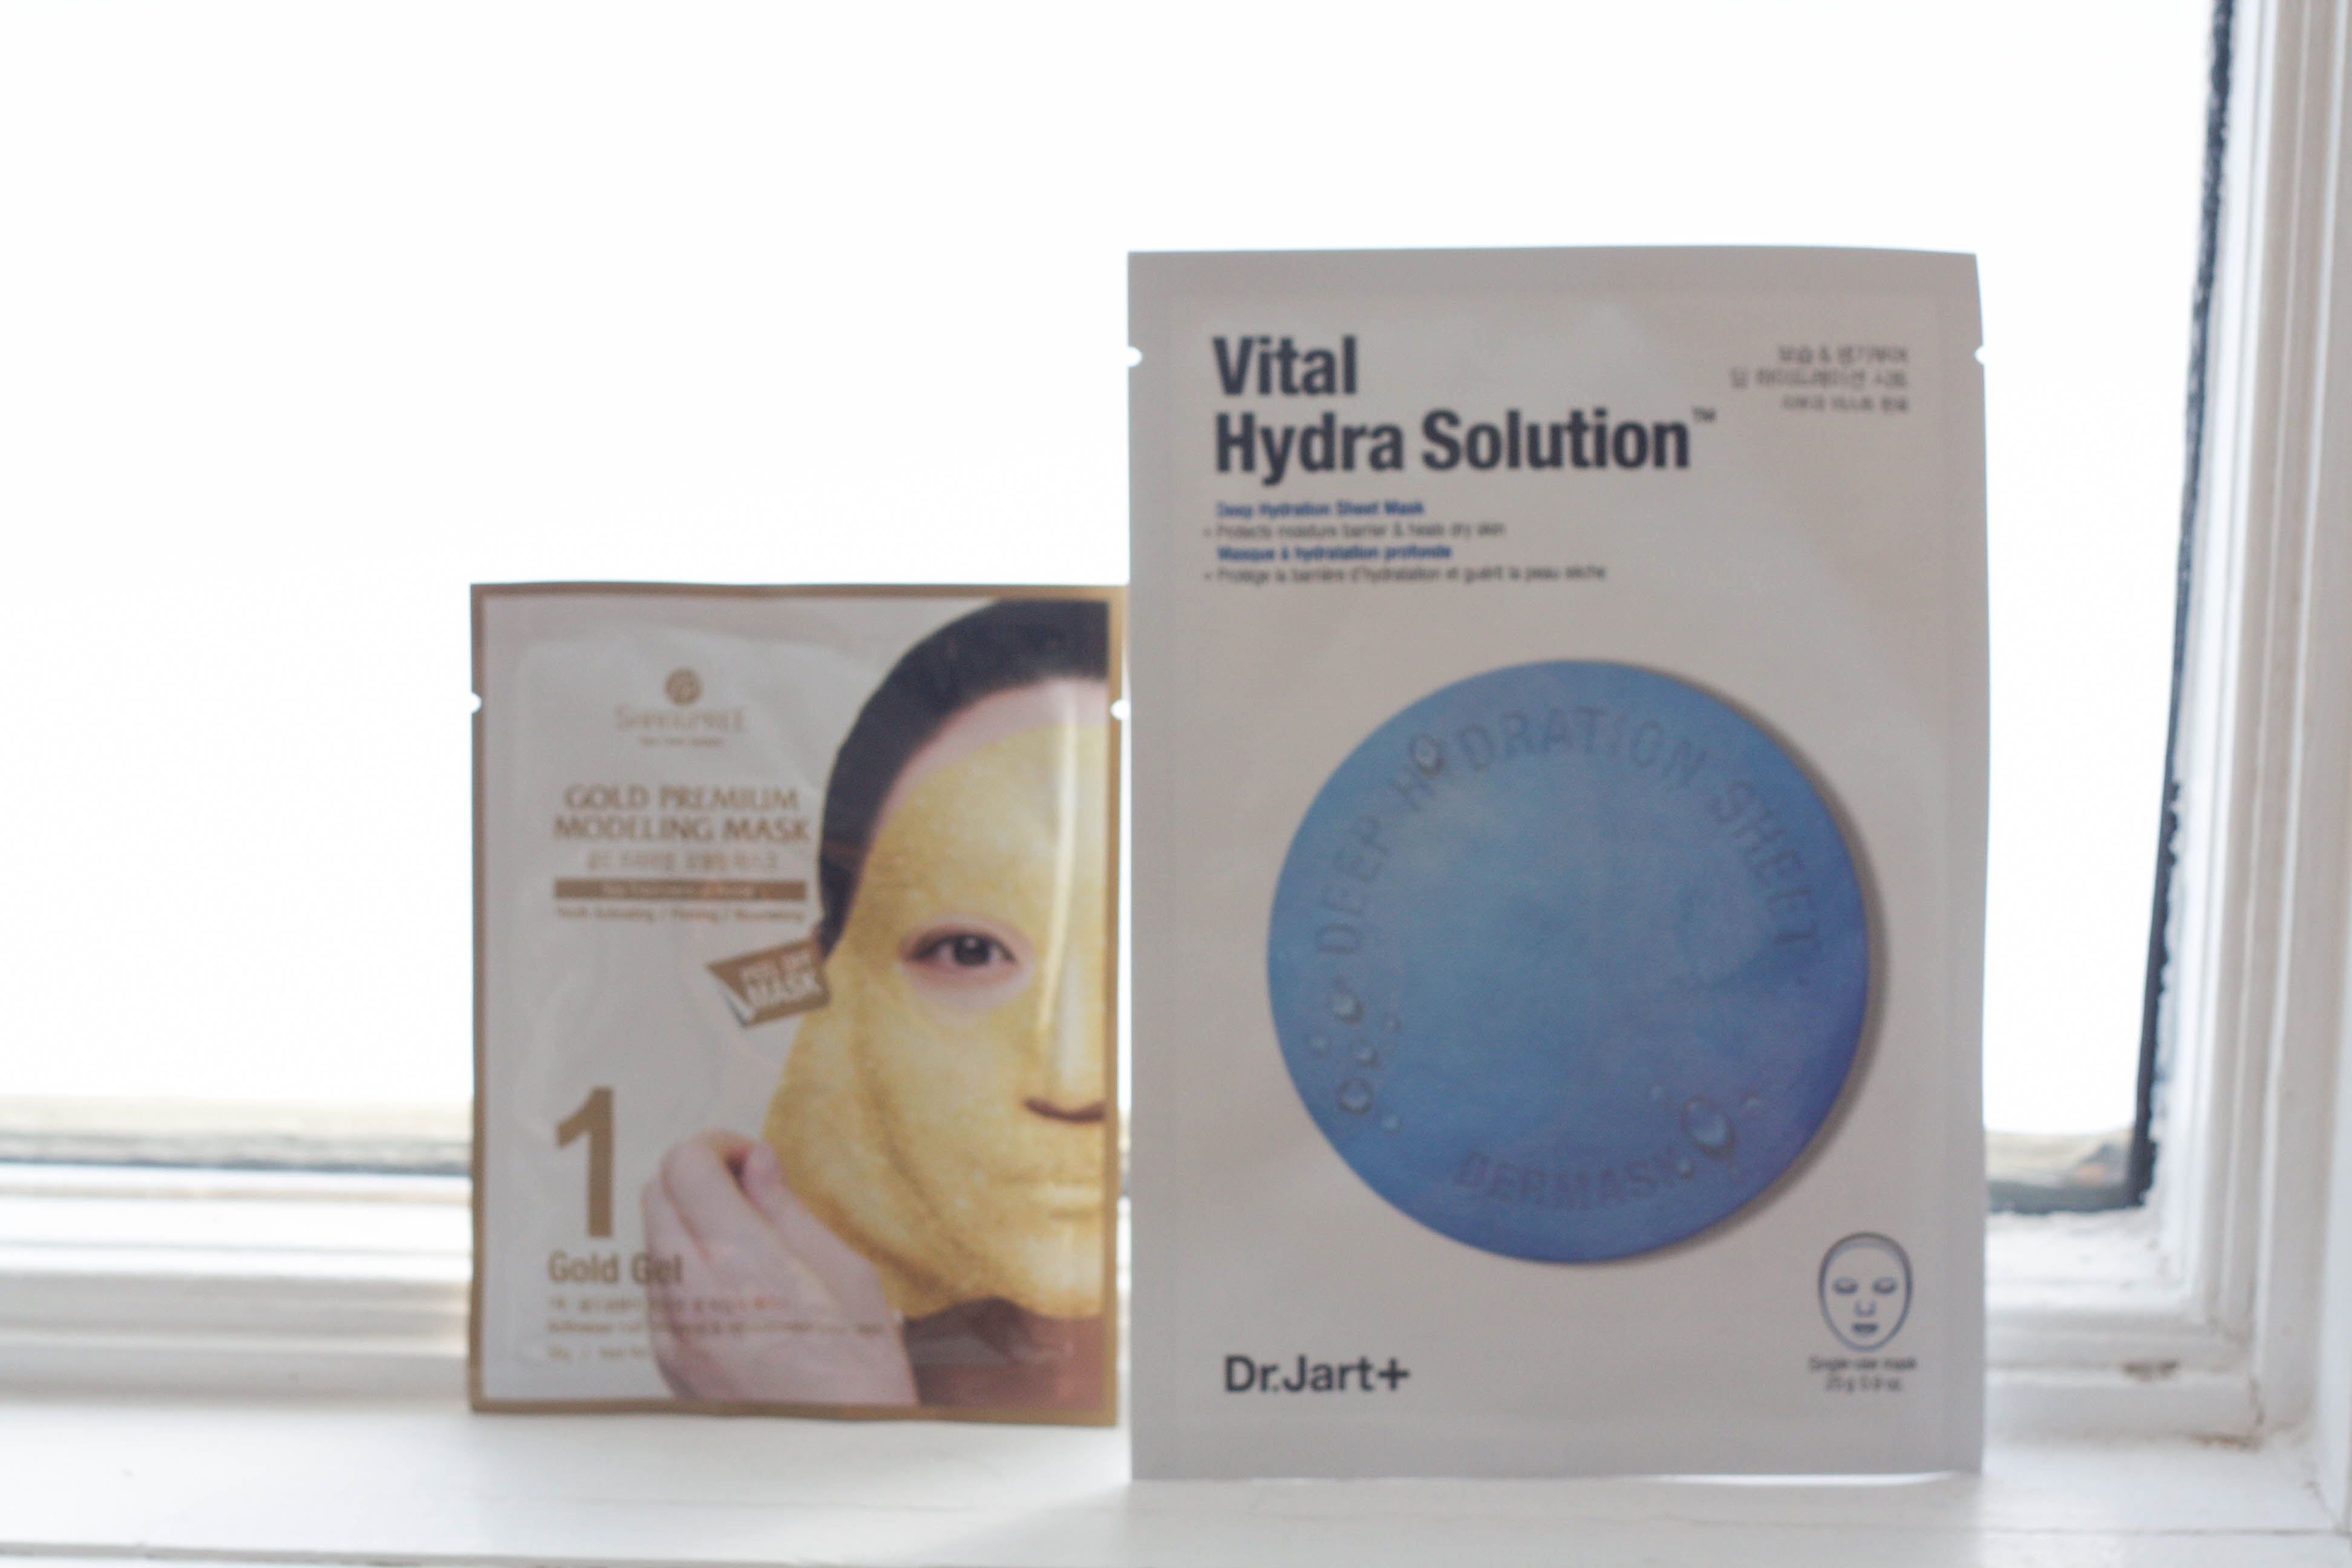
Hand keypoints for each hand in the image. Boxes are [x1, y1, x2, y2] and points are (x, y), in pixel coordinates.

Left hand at [640, 1131, 916, 1405]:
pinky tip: (735, 1289)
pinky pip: (658, 1290)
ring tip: (747, 1244)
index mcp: (741, 1259)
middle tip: (749, 1192)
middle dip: (699, 1177)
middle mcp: (690, 1291)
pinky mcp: (666, 1361)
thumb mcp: (846, 1273)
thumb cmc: (860, 1366)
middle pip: (656, 1192)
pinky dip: (686, 1268)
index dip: (719, 1145)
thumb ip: (787, 1210)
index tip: (752, 1160)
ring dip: (689, 1222)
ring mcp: (670, 1330)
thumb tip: (757, 1161)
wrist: (837, 1459)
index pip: (686, 1164)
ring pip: (652, 1240)